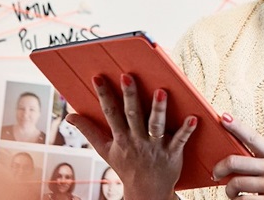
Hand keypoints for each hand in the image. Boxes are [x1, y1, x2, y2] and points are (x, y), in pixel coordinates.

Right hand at [67, 74, 197, 199]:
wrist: (147, 191)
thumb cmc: (126, 166)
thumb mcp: (104, 151)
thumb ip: (88, 131)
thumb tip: (69, 117)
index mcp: (120, 138)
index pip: (110, 113)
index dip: (104, 95)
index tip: (98, 77)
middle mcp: (137, 140)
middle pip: (133, 115)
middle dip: (130, 96)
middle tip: (127, 76)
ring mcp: (155, 147)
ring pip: (156, 126)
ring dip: (159, 110)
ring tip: (161, 92)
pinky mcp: (172, 153)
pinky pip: (180, 140)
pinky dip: (187, 129)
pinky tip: (194, 118)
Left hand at [212, 113, 263, 199]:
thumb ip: (262, 159)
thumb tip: (234, 160)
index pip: (252, 137)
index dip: (236, 126)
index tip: (223, 117)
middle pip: (235, 162)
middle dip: (219, 168)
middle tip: (216, 173)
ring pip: (235, 184)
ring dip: (228, 191)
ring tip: (231, 193)